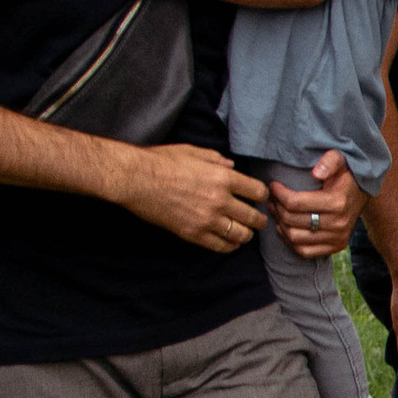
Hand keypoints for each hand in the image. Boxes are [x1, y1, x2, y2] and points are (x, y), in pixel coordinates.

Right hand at [115, 144, 269, 251]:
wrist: (135, 179)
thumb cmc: (161, 161)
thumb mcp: (192, 152)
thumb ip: (216, 159)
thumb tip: (231, 165)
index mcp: (223, 177)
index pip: (258, 192)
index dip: (261, 196)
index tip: (259, 198)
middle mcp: (220, 200)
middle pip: (254, 217)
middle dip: (259, 219)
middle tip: (257, 219)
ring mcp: (207, 219)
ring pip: (242, 235)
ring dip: (246, 234)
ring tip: (244, 232)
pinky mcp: (193, 234)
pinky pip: (221, 246)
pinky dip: (229, 246)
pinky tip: (229, 242)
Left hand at [268, 149, 364, 257]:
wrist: (361, 194)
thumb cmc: (344, 176)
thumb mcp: (340, 160)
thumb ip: (330, 161)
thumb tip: (316, 173)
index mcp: (338, 202)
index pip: (295, 202)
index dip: (279, 194)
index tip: (273, 185)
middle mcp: (339, 224)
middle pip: (292, 220)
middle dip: (277, 207)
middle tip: (273, 198)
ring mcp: (338, 238)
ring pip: (295, 237)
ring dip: (280, 224)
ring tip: (277, 211)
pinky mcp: (336, 247)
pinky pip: (304, 251)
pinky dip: (290, 241)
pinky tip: (285, 227)